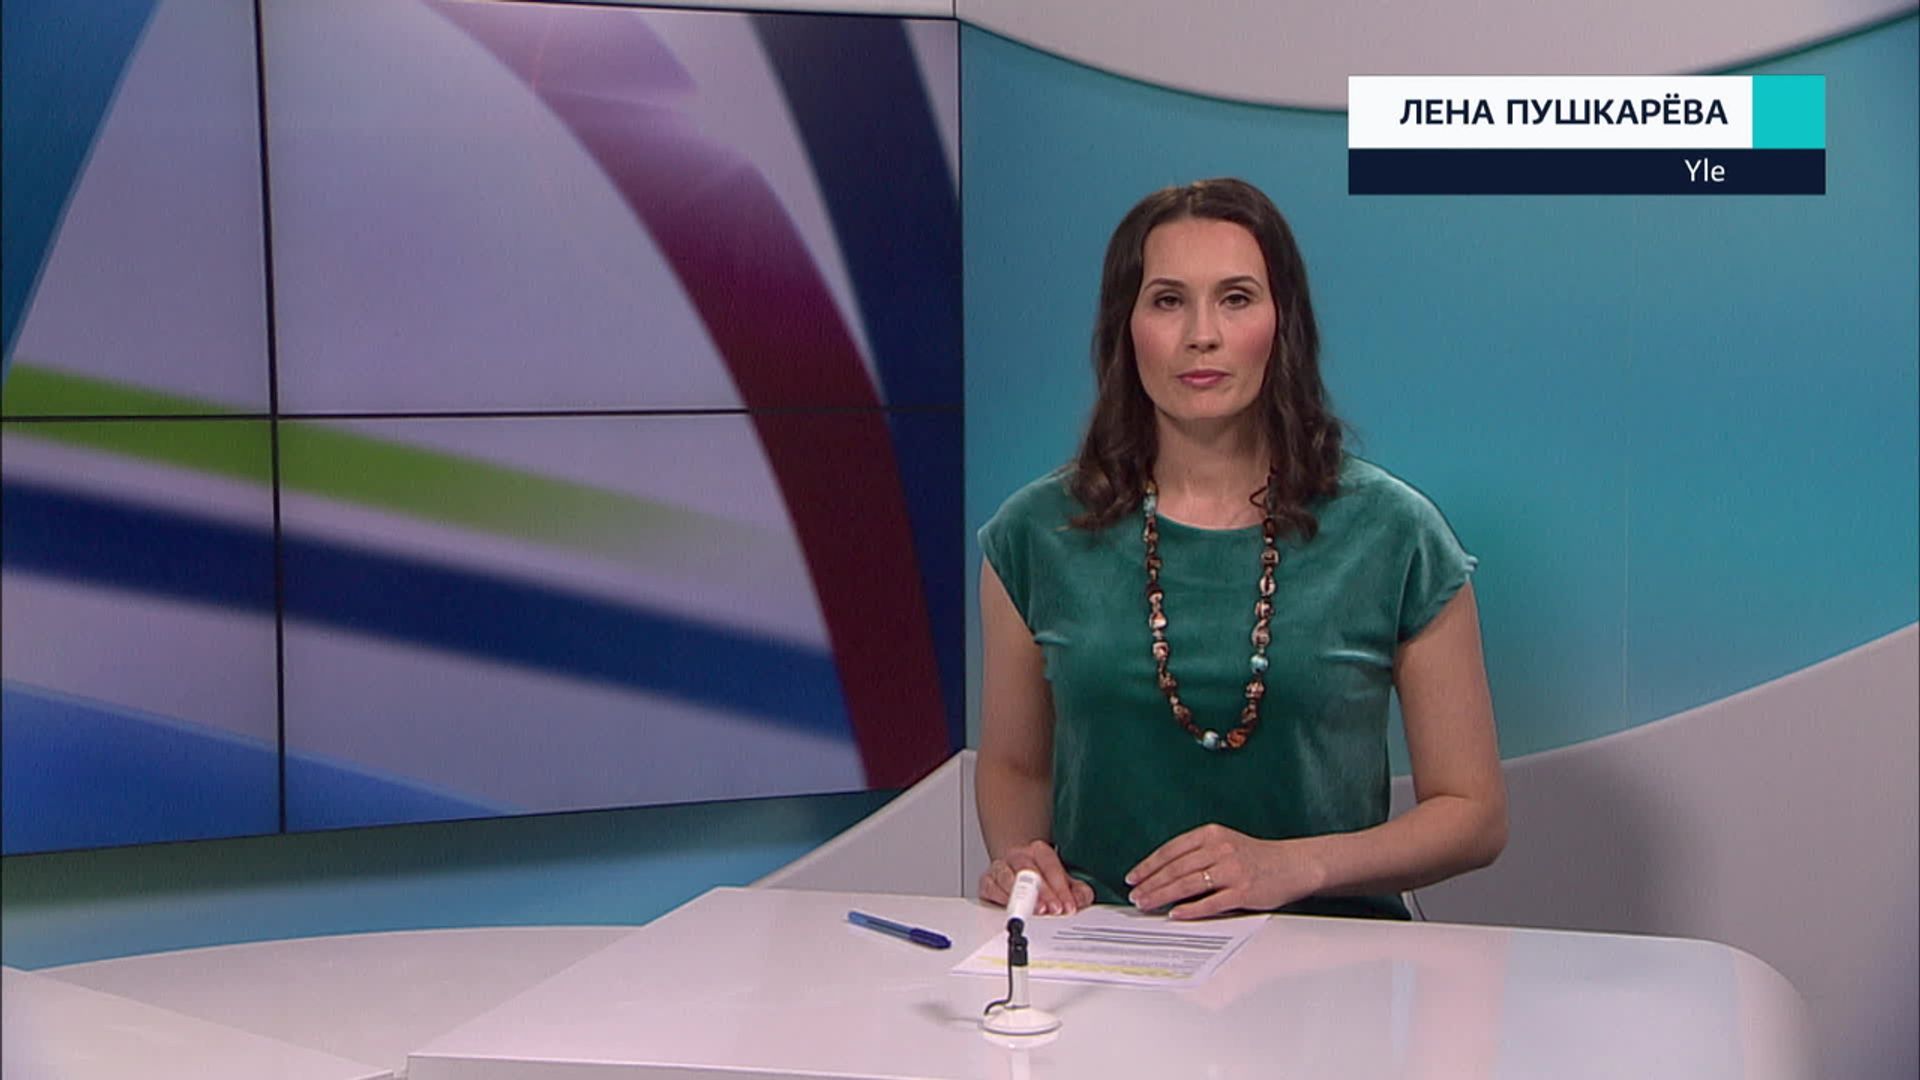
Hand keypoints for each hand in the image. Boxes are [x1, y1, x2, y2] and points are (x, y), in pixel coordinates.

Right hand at [979, 840, 1093, 914]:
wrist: (1018, 875)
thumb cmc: (1043, 880)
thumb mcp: (1065, 883)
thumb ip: (1078, 891)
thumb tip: (1080, 899)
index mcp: (1038, 851)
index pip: (1050, 866)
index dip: (1060, 888)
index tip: (1067, 906)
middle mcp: (1018, 855)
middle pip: (1028, 870)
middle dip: (1042, 892)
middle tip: (1053, 909)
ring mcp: (1000, 867)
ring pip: (1007, 877)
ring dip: (1022, 896)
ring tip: (1034, 912)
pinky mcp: (987, 882)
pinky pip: (991, 888)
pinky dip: (1001, 899)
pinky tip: (1012, 909)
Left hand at [1124, 824, 1325, 919]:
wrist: (1294, 865)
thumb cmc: (1255, 857)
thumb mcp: (1224, 843)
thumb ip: (1197, 853)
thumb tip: (1162, 873)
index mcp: (1211, 834)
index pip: (1171, 850)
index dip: (1148, 865)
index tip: (1133, 877)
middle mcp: (1220, 849)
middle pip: (1175, 868)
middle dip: (1150, 884)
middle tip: (1135, 896)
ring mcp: (1232, 870)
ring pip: (1187, 884)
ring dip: (1163, 896)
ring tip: (1147, 904)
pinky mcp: (1243, 891)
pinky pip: (1211, 902)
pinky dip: (1190, 909)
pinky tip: (1175, 913)